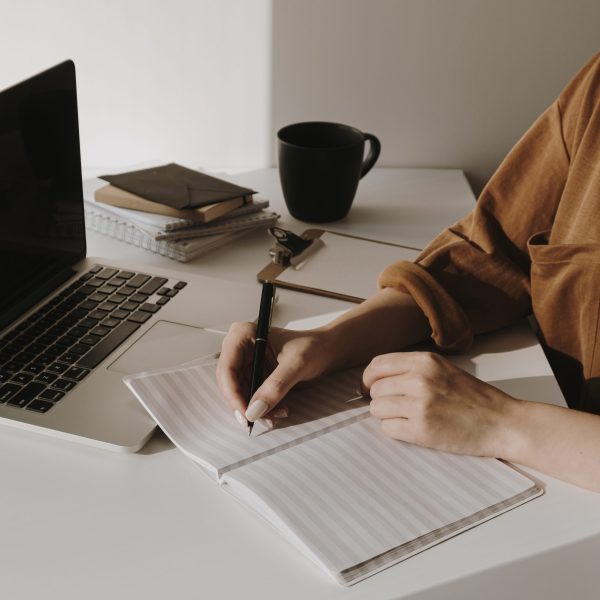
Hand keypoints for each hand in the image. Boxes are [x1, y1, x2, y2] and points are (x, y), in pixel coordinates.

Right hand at [216, 322, 331, 424]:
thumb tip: (255, 410)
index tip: (247, 413)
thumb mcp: (296, 364)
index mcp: (244, 334)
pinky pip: (250, 397)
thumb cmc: (314, 347)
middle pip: (229, 383)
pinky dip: (262, 408)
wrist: (327, 351)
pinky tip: (279, 410)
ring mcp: (246, 363)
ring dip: (256, 409)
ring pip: (239, 394)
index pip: (227, 367)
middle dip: (245, 404)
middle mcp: (240, 348)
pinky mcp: (254, 375)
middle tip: (262, 420)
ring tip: (278, 414)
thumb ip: (275, 386)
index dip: (233, 393)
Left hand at [363, 351, 518, 457]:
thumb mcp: (443, 369)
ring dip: (387, 415)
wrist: (502, 422)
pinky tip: (412, 429)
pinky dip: (395, 430)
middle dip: (380, 399)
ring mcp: (419, 405)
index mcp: (425, 361)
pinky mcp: (421, 430)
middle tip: (395, 406)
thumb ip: (412, 369)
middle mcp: (419, 379)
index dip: (369, 378)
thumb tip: (376, 378)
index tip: (369, 387)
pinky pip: (387, 429)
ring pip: (377, 409)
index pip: (377, 364)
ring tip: (407, 417)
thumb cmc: (474, 398)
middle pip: (374, 388)